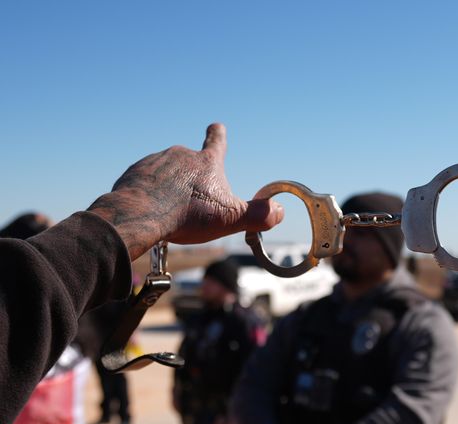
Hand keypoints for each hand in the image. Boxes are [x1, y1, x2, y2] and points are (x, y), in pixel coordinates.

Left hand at [88, 123, 283, 258]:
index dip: (218, 135)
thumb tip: (279, 211)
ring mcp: (155, 162)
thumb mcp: (231, 218)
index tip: (216, 126)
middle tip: (193, 206)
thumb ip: (258, 215)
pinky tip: (152, 212)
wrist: (140, 215)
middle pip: (191, 164)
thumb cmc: (188, 214)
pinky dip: (151, 194)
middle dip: (193, 180)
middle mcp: (180, 155)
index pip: (216, 141)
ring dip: (171, 189)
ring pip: (167, 175)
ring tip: (171, 213)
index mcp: (206, 162)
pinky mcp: (134, 173)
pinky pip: (146, 183)